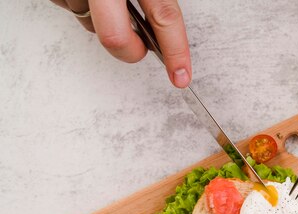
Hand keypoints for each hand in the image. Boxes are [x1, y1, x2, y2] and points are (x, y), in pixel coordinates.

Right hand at [49, 0, 191, 87]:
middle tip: (139, 47)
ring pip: (90, 25)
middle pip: (115, 37)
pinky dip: (83, 8)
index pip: (163, 17)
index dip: (176, 51)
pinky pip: (70, 10)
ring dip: (101, 21)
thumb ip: (152, 1)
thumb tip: (163, 33)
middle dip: (130, 51)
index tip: (181, 77)